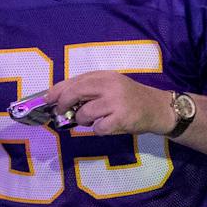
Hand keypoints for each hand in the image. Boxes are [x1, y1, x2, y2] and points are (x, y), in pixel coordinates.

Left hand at [47, 72, 178, 136]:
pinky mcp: (121, 118)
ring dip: (83, 120)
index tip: (48, 99)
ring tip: (92, 121)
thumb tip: (60, 99)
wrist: (158, 108)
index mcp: (106, 76)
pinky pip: (97, 128)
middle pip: (75, 93)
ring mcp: (116, 102)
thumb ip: (90, 89)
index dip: (57, 90)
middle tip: (61, 113)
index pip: (75, 80)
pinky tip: (107, 126)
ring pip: (84, 114)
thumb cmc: (130, 98)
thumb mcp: (111, 86)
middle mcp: (110, 85)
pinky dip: (98, 130)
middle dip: (63, 104)